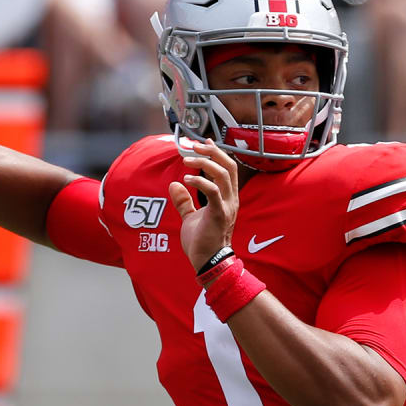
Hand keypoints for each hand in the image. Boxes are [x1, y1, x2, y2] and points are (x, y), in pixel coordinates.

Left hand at [168, 139, 238, 270]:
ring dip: (204, 163)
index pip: (227, 168)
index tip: (203, 143)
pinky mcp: (219, 214)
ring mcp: (227, 206)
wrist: (207, 262)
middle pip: (228, 166)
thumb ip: (184, 201)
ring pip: (223, 174)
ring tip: (187, 160)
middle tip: (195, 147)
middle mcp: (231, 199)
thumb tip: (174, 185)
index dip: (217, 153)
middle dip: (212, 152)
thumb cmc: (201, 242)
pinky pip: (213, 191)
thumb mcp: (190, 218)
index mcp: (227, 198)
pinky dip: (200, 181)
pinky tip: (186, 179)